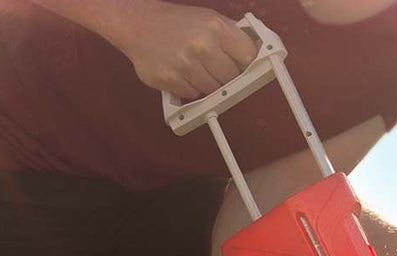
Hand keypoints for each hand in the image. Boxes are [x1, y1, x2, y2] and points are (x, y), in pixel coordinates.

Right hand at [110, 1, 256, 98]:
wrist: (138, 23)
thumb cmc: (177, 23)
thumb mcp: (209, 19)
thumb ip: (233, 38)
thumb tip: (258, 57)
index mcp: (216, 27)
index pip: (248, 56)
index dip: (247, 64)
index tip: (245, 67)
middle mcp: (202, 46)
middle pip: (232, 78)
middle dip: (227, 76)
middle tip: (216, 67)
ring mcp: (185, 65)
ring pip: (213, 90)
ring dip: (208, 84)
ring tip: (195, 67)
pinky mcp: (171, 80)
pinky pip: (193, 95)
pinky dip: (190, 88)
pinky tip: (182, 72)